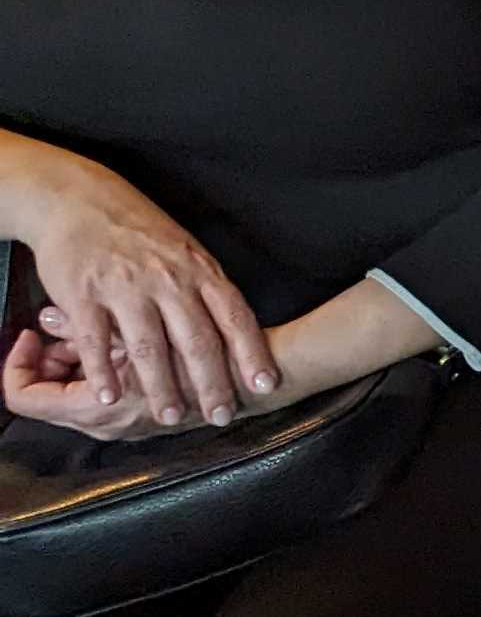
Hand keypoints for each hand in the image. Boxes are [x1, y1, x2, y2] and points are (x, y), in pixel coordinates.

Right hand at [15, 158, 272, 425]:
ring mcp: (126, 287)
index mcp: (198, 270)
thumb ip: (208, 289)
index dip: (251, 352)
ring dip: (162, 386)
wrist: (79, 199)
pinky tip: (110, 397)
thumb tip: (238, 326)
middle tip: (223, 416)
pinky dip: (104, 371)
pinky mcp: (84, 293)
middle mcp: (168, 280)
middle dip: (212, 383)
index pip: (234, 315)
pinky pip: (96, 339)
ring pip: (149, 345)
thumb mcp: (186, 251)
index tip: (265, 384)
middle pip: (197, 339)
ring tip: (171, 417)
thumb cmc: (138, 230)